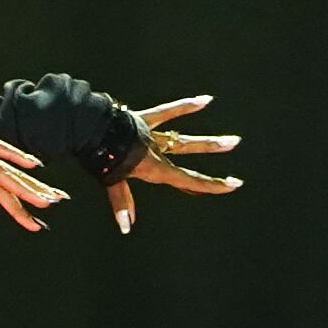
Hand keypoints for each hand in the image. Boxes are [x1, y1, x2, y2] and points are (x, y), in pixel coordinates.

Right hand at [0, 105, 69, 232]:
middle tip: (57, 202)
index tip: (35, 225)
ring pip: (6, 171)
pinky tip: (30, 161)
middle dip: (33, 194)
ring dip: (26, 184)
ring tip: (48, 195)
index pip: (2, 194)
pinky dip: (11, 154)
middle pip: (12, 183)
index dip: (18, 210)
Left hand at [109, 96, 244, 232]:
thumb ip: (121, 201)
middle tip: (236, 181)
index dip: (209, 185)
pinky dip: (185, 106)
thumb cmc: (101, 156)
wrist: (92, 129)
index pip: (187, 181)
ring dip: (209, 144)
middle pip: (189, 166)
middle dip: (213, 176)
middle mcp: (158, 154)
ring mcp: (154, 136)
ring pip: (185, 142)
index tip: (231, 185)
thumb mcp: (111, 181)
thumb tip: (127, 227)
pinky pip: (167, 112)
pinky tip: (205, 100)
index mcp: (153, 169)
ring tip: (234, 141)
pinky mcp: (146, 120)